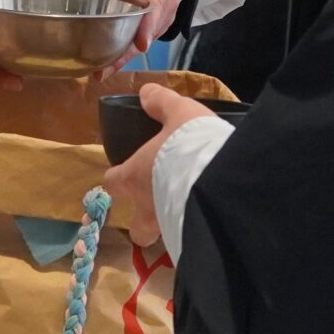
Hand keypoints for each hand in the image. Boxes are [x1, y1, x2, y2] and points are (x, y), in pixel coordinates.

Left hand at [97, 0, 183, 64]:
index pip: (156, 3)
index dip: (147, 25)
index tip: (138, 44)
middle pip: (150, 28)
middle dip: (128, 51)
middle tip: (102, 70)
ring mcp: (164, 13)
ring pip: (145, 38)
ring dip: (124, 56)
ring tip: (99, 72)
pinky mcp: (155, 22)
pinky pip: (141, 39)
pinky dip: (125, 53)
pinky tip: (106, 66)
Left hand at [102, 84, 215, 245]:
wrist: (221, 179)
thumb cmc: (190, 145)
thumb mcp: (179, 112)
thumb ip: (162, 103)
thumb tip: (146, 92)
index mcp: (135, 177)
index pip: (112, 182)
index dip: (117, 178)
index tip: (125, 174)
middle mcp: (148, 208)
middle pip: (137, 230)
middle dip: (143, 224)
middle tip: (159, 209)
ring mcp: (171, 229)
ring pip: (165, 238)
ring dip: (174, 229)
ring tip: (192, 215)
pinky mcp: (194, 239)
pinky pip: (190, 241)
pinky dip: (196, 233)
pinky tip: (212, 222)